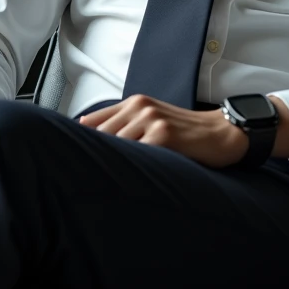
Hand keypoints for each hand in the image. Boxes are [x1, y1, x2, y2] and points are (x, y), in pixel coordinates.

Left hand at [77, 94, 249, 168]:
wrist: (222, 133)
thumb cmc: (186, 133)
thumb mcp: (153, 121)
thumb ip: (126, 127)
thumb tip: (89, 144)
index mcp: (134, 103)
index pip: (92, 121)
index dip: (78, 143)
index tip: (67, 161)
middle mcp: (139, 107)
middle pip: (99, 135)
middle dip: (89, 157)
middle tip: (76, 180)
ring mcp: (151, 119)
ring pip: (114, 145)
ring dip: (105, 166)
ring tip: (96, 186)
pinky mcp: (164, 134)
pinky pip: (137, 153)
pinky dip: (128, 168)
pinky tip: (124, 182)